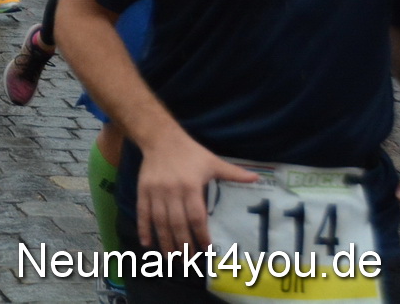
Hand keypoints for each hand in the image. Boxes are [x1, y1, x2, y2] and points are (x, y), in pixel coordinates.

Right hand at [136, 132, 257, 252]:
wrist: (160, 138)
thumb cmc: (189, 152)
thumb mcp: (212, 161)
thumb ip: (233, 173)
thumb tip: (256, 178)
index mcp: (190, 186)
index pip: (196, 217)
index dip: (201, 235)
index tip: (206, 249)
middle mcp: (171, 191)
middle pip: (177, 223)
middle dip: (183, 244)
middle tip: (188, 261)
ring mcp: (155, 191)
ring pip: (159, 221)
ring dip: (165, 241)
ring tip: (171, 258)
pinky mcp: (142, 190)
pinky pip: (143, 212)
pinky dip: (143, 228)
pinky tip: (147, 243)